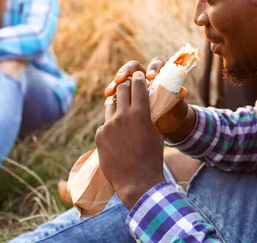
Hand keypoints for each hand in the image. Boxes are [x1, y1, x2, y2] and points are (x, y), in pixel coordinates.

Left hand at [96, 71, 165, 208]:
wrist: (137, 181)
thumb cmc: (152, 156)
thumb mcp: (156, 131)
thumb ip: (150, 114)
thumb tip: (148, 102)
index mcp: (141, 112)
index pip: (138, 84)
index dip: (139, 78)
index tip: (139, 76)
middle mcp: (123, 115)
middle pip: (121, 89)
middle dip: (126, 85)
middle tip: (129, 86)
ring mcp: (109, 125)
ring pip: (111, 104)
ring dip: (117, 103)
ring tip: (122, 109)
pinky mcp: (100, 135)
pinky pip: (106, 123)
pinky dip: (112, 124)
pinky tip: (117, 134)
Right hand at [103, 58, 190, 134]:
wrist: (168, 125)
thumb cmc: (175, 113)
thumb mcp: (178, 107)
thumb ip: (179, 98)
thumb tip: (183, 91)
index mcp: (161, 75)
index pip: (156, 63)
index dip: (153, 67)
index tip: (150, 77)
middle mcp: (147, 77)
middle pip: (134, 67)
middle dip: (125, 71)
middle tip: (120, 80)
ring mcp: (135, 86)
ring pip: (123, 78)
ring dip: (115, 83)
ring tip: (109, 92)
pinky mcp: (126, 95)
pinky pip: (118, 91)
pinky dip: (112, 94)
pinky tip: (108, 100)